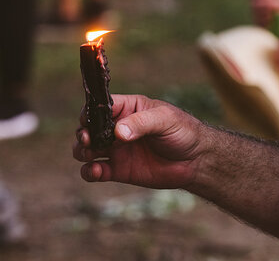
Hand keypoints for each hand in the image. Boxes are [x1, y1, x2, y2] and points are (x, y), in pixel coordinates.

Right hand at [73, 95, 207, 188]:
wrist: (196, 161)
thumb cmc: (183, 132)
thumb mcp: (165, 120)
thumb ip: (141, 123)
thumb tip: (118, 132)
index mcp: (128, 108)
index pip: (101, 106)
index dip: (90, 112)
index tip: (88, 121)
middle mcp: (118, 128)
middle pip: (89, 128)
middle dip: (83, 133)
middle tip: (88, 139)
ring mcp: (117, 149)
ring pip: (86, 149)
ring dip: (81, 151)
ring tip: (91, 153)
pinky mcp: (119, 170)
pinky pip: (95, 171)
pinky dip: (89, 172)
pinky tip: (96, 171)